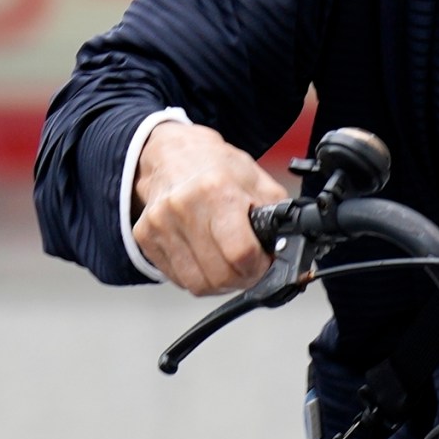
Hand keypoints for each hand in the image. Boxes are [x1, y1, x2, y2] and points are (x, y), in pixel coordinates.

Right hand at [132, 120, 287, 295]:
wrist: (172, 154)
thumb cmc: (215, 166)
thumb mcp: (256, 180)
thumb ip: (277, 215)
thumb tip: (292, 248)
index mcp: (216, 191)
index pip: (241, 253)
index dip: (259, 266)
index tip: (263, 262)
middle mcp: (184, 207)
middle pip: (219, 275)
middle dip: (242, 278)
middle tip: (249, 267)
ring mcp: (160, 224)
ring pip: (197, 284)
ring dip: (219, 283)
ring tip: (227, 264)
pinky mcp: (145, 237)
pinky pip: (177, 278)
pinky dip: (196, 276)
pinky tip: (204, 258)